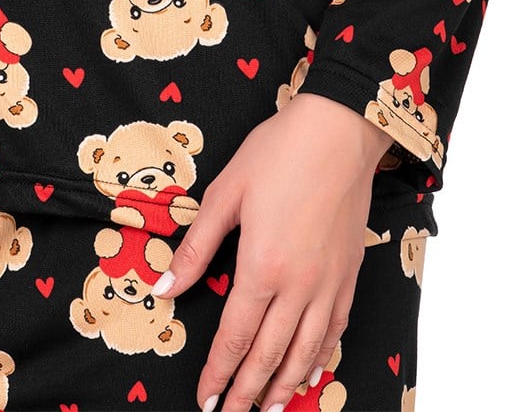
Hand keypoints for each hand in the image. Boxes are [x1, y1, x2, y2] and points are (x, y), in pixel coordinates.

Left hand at [156, 91, 392, 410]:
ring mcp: (328, 282)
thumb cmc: (278, 152)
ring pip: (306, 351)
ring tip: (267, 408)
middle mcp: (299, 285)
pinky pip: (335, 328)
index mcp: (262, 267)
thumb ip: (196, 247)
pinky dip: (321, 357)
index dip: (218, 372)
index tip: (204, 398)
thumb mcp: (226, 193)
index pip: (235, 336)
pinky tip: (311, 368)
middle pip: (270, 354)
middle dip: (247, 391)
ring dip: (284, 385)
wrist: (339, 130)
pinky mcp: (349, 273)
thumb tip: (164, 287)